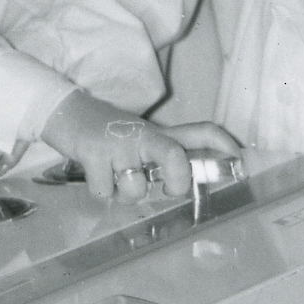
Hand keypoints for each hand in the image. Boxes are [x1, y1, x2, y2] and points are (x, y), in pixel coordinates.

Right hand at [40, 89, 239, 199]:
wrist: (63, 111)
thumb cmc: (105, 132)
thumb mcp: (140, 137)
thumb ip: (165, 153)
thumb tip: (191, 176)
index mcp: (159, 133)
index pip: (202, 132)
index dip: (225, 146)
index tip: (241, 163)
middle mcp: (144, 135)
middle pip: (175, 156)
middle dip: (175, 181)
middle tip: (165, 189)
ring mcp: (119, 143)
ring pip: (136, 187)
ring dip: (124, 193)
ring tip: (114, 178)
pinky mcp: (94, 152)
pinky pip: (105, 191)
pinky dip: (100, 191)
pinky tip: (95, 175)